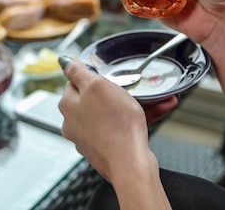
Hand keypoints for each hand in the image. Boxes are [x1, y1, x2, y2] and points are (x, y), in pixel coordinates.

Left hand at [58, 59, 152, 182]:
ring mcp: (91, 137)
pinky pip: (124, 127)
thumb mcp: (96, 86)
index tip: (109, 74)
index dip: (94, 75)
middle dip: (120, 89)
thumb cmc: (115, 125)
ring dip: (136, 103)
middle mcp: (75, 123)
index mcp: (68, 105)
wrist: (130, 164)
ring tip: (157, 97)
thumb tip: (64, 62)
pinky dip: (140, 118)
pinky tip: (160, 109)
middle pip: (97, 97)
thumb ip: (78, 72)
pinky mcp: (107, 148)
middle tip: (136, 85)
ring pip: (114, 112)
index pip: (75, 81)